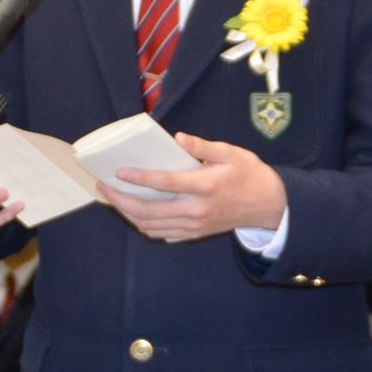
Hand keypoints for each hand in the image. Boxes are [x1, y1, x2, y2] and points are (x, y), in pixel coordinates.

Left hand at [103, 133, 286, 242]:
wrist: (268, 205)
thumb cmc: (249, 174)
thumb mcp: (230, 153)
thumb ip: (202, 146)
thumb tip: (178, 137)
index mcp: (204, 187)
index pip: (163, 184)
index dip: (138, 178)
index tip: (119, 172)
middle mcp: (196, 210)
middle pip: (148, 211)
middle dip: (120, 199)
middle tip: (103, 186)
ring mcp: (194, 225)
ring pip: (151, 225)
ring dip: (127, 213)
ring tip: (112, 198)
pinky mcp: (194, 233)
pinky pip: (162, 233)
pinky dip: (143, 224)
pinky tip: (132, 212)